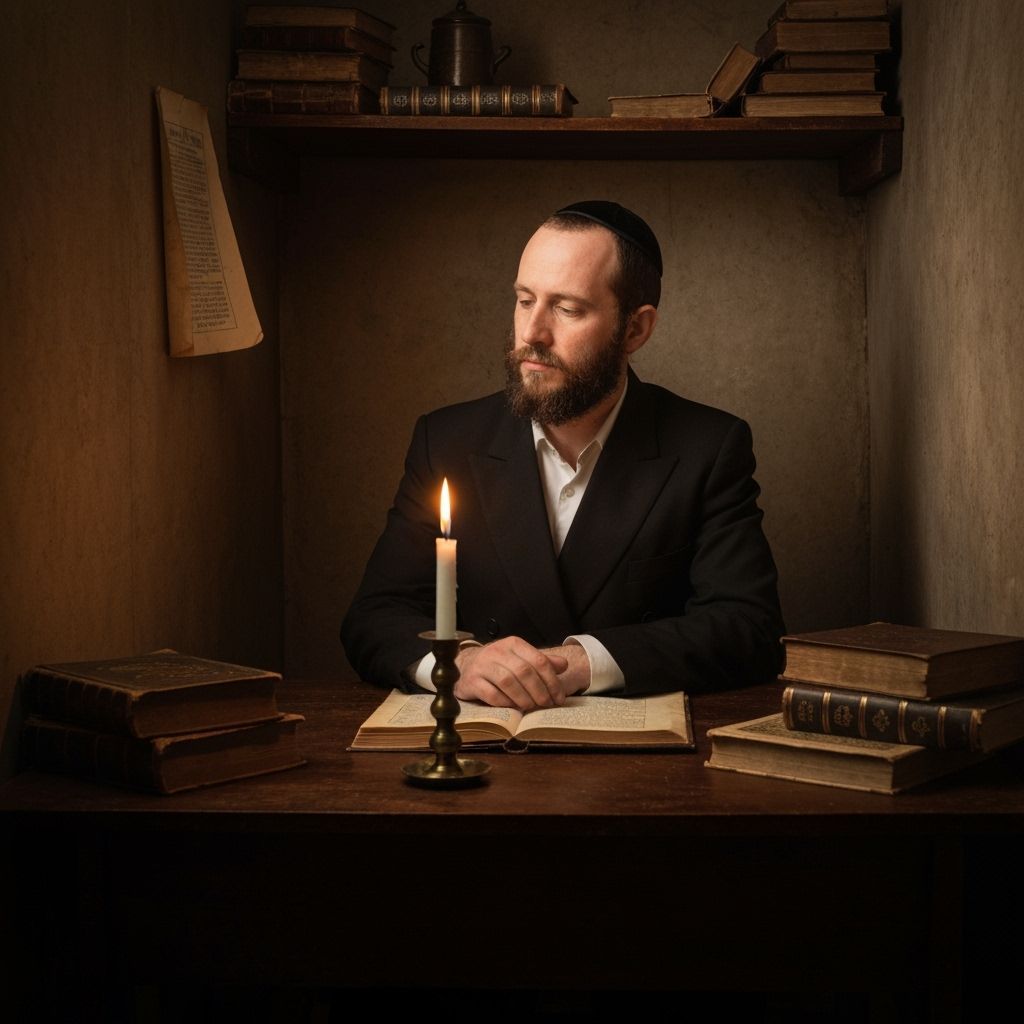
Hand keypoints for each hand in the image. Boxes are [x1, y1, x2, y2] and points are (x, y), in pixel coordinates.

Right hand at [455, 636, 584, 710]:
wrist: (467, 666)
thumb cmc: (500, 665)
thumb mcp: (521, 658)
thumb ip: (542, 661)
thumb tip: (564, 665)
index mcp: (513, 644)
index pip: (538, 660)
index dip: (552, 681)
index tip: (559, 698)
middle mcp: (497, 651)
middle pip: (524, 671)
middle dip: (539, 691)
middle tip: (546, 704)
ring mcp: (482, 666)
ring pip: (508, 682)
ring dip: (524, 698)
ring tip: (531, 707)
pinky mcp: (471, 681)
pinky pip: (492, 695)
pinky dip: (506, 703)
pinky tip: (513, 708)